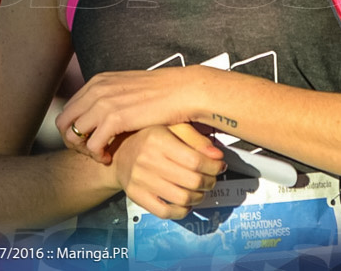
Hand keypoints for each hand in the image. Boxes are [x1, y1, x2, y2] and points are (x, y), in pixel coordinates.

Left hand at [56, 66, 207, 161]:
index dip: (74, 129)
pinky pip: (92, 145)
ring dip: (83, 151)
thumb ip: (112, 98)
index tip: (91, 141)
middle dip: (73, 142)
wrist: (184, 91)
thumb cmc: (163, 94)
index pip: (69, 109)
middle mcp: (96, 89)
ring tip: (101, 156)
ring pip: (72, 135)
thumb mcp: (129, 90)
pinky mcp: (114, 118)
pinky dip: (97, 156)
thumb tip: (102, 115)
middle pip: (63, 122)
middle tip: (92, 152)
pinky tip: (110, 158)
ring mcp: (103, 103)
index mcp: (98, 82)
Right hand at [109, 124, 224, 219]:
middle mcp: (147, 160)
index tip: (220, 166)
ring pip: (182, 198)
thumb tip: (217, 156)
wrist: (120, 153)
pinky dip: (181, 211)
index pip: (195, 160)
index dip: (213, 167)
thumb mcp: (172, 128)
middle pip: (191, 181)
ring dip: (199, 197)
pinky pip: (165, 212)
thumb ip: (196, 139)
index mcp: (158, 139)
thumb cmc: (151, 138)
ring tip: (200, 190)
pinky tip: (186, 202)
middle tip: (212, 179)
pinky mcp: (136, 196)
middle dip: (209, 182)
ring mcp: (140, 180)